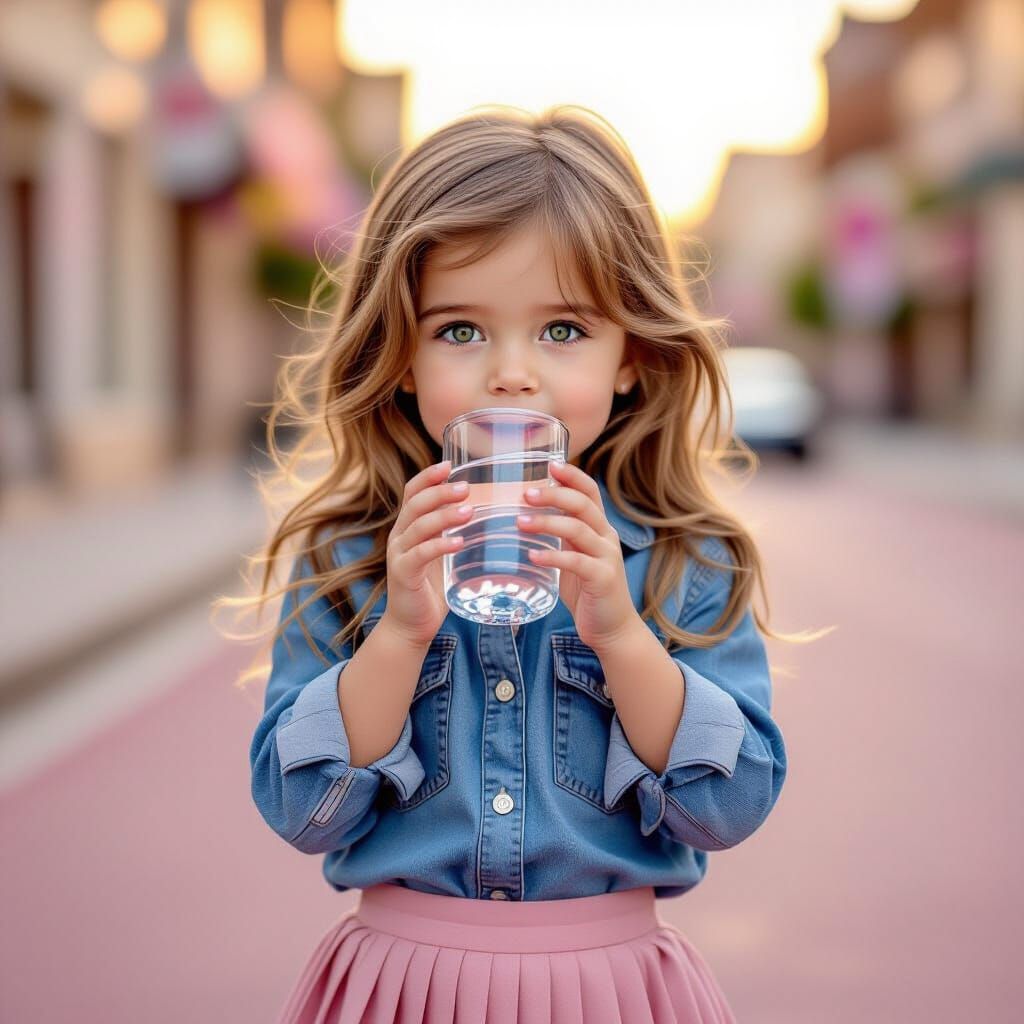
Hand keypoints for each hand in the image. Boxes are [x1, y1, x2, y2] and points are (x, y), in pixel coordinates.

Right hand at [381, 460, 471, 647]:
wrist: (412, 625)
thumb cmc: (434, 588)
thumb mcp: (446, 554)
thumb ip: (458, 533)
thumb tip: (493, 514)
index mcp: (409, 527)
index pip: (413, 492)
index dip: (429, 476)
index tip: (450, 464)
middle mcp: (399, 536)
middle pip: (415, 503)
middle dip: (440, 491)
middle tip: (466, 487)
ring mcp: (398, 554)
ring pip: (418, 526)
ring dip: (444, 516)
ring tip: (468, 511)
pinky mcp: (402, 574)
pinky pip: (420, 554)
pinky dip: (440, 545)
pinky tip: (459, 542)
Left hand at [518, 461, 642, 651]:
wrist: (612, 629)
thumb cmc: (588, 591)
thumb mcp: (575, 557)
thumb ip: (561, 539)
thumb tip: (528, 517)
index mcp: (599, 529)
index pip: (589, 492)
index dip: (572, 476)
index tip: (550, 464)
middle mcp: (606, 538)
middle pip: (583, 504)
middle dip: (554, 494)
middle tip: (525, 494)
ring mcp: (607, 557)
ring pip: (578, 529)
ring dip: (547, 522)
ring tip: (520, 522)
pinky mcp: (602, 579)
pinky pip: (576, 562)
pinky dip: (553, 556)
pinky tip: (532, 555)